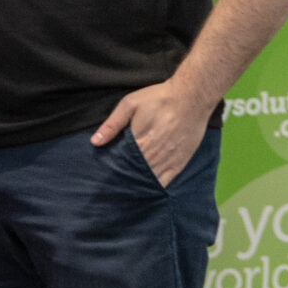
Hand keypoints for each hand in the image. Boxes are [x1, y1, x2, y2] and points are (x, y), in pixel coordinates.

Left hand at [90, 80, 210, 186]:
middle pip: (133, 175)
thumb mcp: (130, 105)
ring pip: (149, 182)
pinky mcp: (180, 163)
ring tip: (126, 190)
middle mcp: (154, 156)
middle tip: (110, 187)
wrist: (192, 97)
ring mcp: (168, 161)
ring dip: (137, 185)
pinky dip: (155, 187)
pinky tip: (147, 189)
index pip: (120, 165)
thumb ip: (112, 124)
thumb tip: (95, 142)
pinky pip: (166, 182)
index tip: (102, 177)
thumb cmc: (159, 99)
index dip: (111, 172)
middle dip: (122, 180)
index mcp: (139, 143)